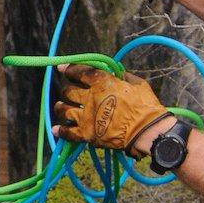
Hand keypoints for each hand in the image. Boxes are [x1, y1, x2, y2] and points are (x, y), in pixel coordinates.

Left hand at [53, 66, 167, 152]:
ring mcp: (87, 117)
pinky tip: (56, 129)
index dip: (69, 69)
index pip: (80, 72)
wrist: (147, 131)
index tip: (62, 68)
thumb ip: (122, 77)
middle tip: (69, 93)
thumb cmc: (145, 106)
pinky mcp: (87, 134)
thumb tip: (115, 75)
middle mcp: (90, 98)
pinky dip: (61, 131)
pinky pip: (68, 133)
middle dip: (67, 91)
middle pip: (69, 92)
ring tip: (60, 107)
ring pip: (64, 110)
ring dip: (61, 108)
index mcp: (103, 83)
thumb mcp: (137, 84)